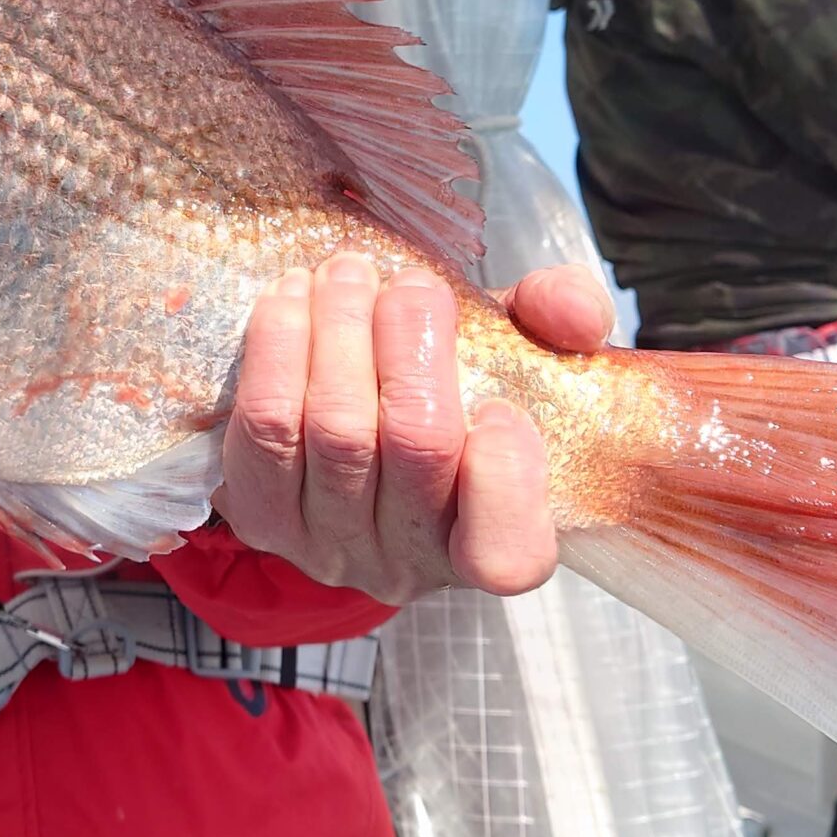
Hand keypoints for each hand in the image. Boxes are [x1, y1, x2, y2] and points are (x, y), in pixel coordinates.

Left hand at [217, 256, 613, 603]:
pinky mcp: (259, 517)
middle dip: (411, 346)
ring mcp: (328, 548)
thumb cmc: (457, 391)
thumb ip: (562, 319)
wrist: (357, 419)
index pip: (504, 554)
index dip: (506, 478)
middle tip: (410, 283)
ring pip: (335, 430)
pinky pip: (263, 428)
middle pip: (413, 449)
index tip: (499, 403)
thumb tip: (576, 312)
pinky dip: (277, 350)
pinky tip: (291, 300)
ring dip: (338, 331)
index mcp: (494, 543)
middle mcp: (409, 563)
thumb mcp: (522, 353)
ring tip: (345, 272)